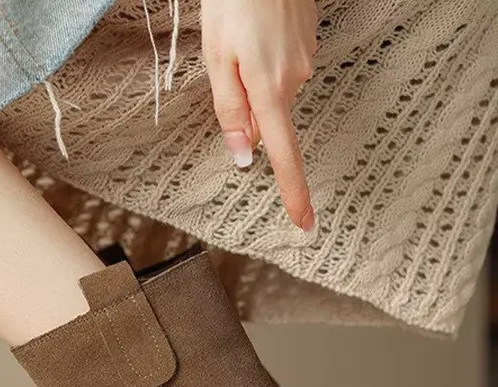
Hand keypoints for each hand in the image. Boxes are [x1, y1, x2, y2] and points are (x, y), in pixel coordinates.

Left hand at [202, 0, 317, 230]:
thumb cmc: (234, 1)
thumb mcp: (217, 59)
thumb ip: (230, 111)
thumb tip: (242, 156)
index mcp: (269, 90)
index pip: (284, 155)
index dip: (294, 192)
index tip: (306, 223)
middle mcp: (295, 79)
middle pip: (268, 121)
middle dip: (248, 114)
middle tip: (228, 71)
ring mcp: (306, 59)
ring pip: (275, 94)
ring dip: (256, 83)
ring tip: (242, 41)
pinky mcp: (310, 41)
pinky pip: (284, 69)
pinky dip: (267, 62)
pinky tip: (259, 33)